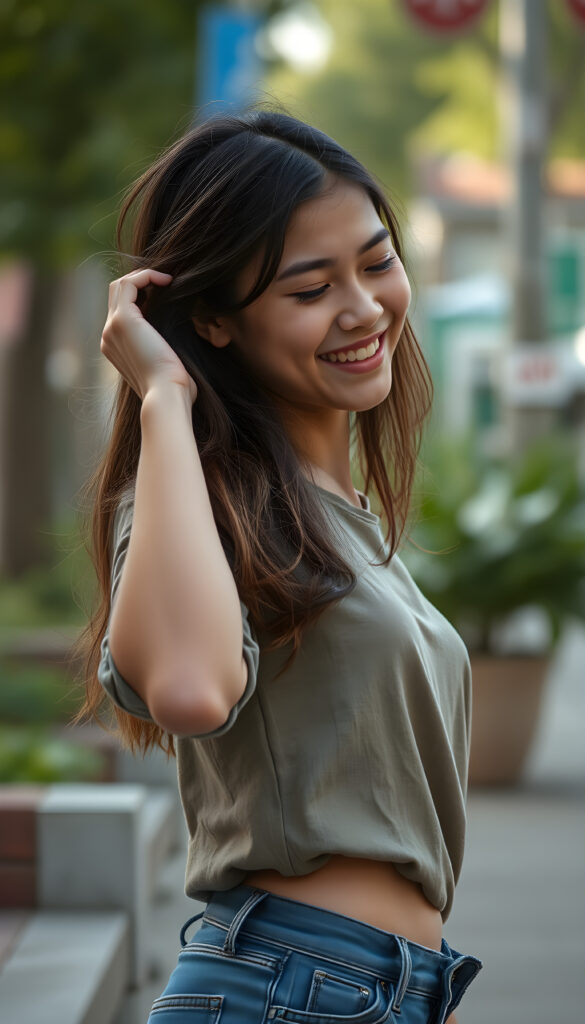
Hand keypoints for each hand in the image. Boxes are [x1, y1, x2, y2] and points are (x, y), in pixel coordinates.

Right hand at [101, 268, 197, 403]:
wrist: (166, 396)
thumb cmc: (174, 388)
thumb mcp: (167, 365)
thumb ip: (164, 348)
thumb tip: (180, 334)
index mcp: (116, 347)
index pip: (122, 310)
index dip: (142, 295)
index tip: (168, 293)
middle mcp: (108, 336)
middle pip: (117, 294)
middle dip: (141, 282)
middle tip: (167, 282)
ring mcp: (112, 327)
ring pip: (119, 285)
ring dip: (143, 276)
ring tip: (167, 279)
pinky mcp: (122, 320)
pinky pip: (128, 283)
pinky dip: (147, 276)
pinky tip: (167, 281)